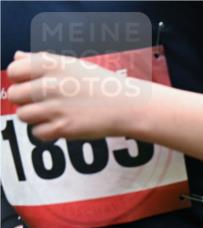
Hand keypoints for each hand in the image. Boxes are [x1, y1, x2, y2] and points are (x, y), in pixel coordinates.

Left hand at [6, 51, 147, 141]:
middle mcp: (50, 84)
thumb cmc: (102, 85)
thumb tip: (17, 58)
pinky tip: (61, 126)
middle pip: (15, 95)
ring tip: (53, 115)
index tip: (32, 85)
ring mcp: (55, 107)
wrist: (128, 105)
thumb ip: (41, 61)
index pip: (14, 71)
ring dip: (35, 117)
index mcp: (51, 64)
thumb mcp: (73, 64)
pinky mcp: (64, 128)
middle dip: (26, 101)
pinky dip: (46, 132)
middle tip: (44, 103)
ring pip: (23, 115)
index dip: (20, 80)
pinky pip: (37, 133)